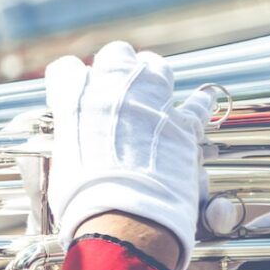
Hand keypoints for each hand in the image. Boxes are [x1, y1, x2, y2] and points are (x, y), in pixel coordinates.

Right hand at [45, 41, 209, 269]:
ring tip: (152, 79)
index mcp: (76, 98)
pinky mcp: (183, 123)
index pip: (67, 70)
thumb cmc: (83, 199)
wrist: (124, 215)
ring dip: (152, 72)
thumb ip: (72, 141)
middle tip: (115, 82)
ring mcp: (153, 102)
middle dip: (116, 65)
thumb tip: (77, 148)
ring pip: (155, 67)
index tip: (73, 91)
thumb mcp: (64, 163)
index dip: (70, 80)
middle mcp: (115, 89)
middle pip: (116, 54)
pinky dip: (201, 102)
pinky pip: (197, 104)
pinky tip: (205, 97)